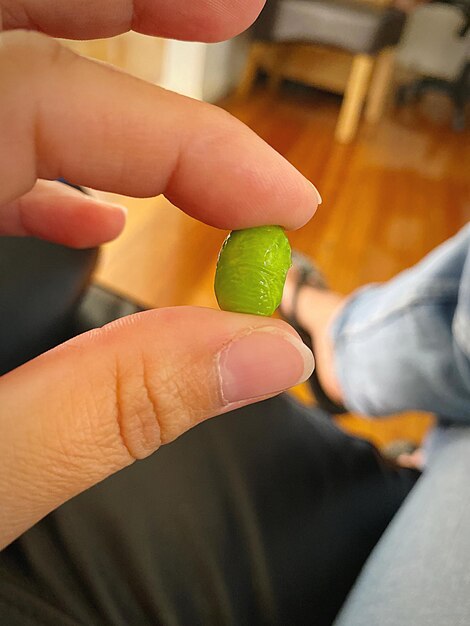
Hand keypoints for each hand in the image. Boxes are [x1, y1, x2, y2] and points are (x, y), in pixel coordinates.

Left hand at [0, 0, 317, 548]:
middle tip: (226, 11)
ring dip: (90, 93)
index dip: (191, 148)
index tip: (284, 203)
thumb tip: (263, 357)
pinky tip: (94, 221)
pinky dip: (40, 184)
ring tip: (182, 121)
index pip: (38, 106)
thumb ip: (115, 408)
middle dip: (116, 11)